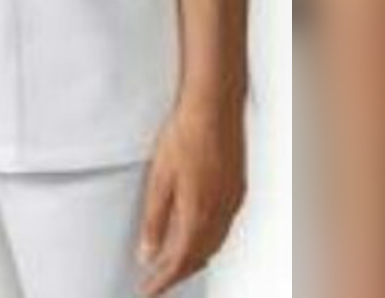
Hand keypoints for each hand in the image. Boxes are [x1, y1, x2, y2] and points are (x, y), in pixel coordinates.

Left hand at [137, 100, 247, 294]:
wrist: (215, 106)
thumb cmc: (186, 135)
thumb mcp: (159, 178)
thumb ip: (154, 219)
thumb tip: (147, 252)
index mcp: (198, 214)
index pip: (179, 261)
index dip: (162, 280)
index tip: (148, 290)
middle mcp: (221, 214)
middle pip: (199, 257)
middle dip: (179, 272)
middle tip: (158, 280)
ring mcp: (232, 202)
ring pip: (214, 244)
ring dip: (195, 257)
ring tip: (174, 262)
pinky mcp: (237, 189)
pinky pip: (224, 227)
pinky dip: (208, 239)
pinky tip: (198, 232)